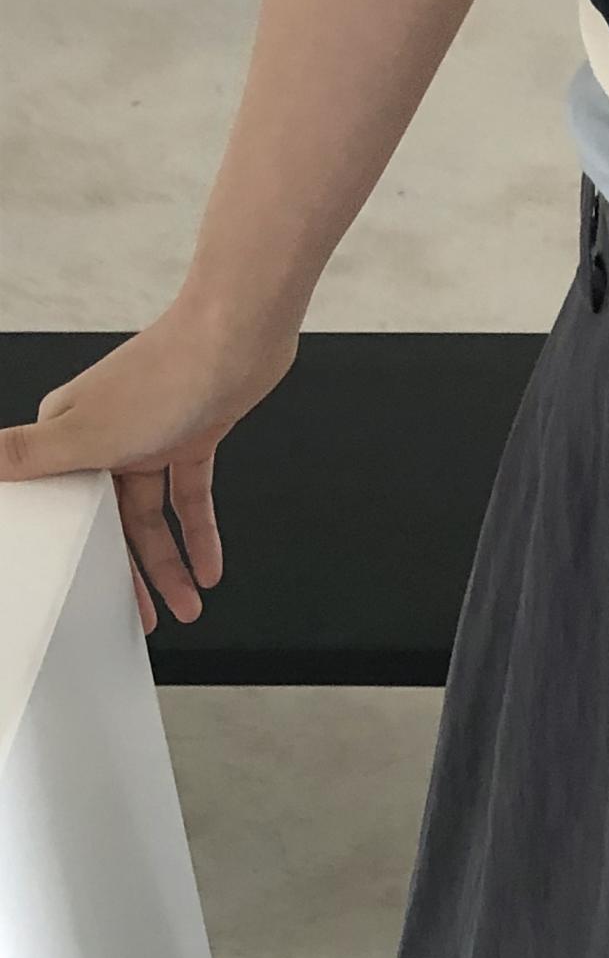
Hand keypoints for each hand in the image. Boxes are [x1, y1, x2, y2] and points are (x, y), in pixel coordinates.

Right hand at [0, 298, 296, 632]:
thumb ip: (25, 457)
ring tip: (189, 604)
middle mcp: (103, 436)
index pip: (67, 509)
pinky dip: (201, 532)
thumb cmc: (161, 377)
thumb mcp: (80, 432)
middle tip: (149, 618)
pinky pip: (190, 496)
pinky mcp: (190, 436)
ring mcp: (149, 437)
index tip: (88, 595)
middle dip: (134, 572)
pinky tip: (211, 566)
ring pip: (155, 514)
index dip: (80, 555)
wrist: (233, 339)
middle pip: (114, 520)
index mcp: (66, 434)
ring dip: (173, 561)